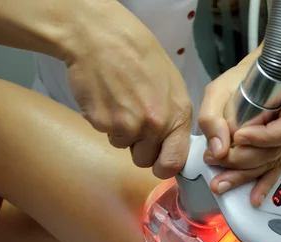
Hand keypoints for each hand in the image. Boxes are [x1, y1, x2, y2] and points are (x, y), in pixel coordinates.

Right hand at [65, 2, 192, 178]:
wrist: (102, 38)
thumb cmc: (140, 57)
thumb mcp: (173, 87)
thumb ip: (175, 119)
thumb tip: (173, 147)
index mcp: (178, 116)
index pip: (174, 162)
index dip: (163, 165)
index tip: (157, 162)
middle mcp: (155, 124)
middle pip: (145, 161)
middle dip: (139, 148)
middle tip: (134, 121)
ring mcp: (128, 125)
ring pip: (123, 147)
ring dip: (121, 132)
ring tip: (121, 101)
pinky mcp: (102, 122)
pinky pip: (105, 133)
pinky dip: (104, 120)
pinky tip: (107, 97)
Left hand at [198, 64, 280, 206]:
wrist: (259, 77)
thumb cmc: (243, 79)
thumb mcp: (221, 88)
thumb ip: (214, 115)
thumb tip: (218, 150)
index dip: (264, 137)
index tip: (238, 137)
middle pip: (278, 149)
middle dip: (245, 160)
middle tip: (216, 162)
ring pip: (275, 161)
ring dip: (247, 175)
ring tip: (222, 183)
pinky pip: (277, 167)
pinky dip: (263, 182)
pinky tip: (254, 197)